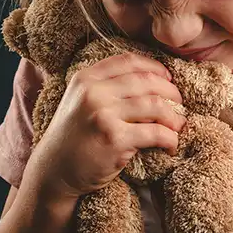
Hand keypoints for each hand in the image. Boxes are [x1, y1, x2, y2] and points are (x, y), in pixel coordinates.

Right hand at [22, 52, 185, 200]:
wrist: (53, 171)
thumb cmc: (72, 136)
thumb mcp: (78, 100)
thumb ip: (104, 85)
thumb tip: (150, 77)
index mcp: (85, 78)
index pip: (128, 61)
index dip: (154, 67)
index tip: (167, 78)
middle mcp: (93, 92)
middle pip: (146, 81)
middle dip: (170, 91)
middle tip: (179, 103)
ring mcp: (103, 115)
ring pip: (155, 105)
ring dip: (174, 116)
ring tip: (178, 125)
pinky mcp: (114, 139)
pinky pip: (155, 133)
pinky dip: (170, 138)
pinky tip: (171, 145)